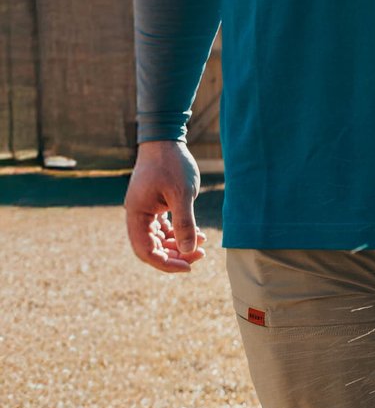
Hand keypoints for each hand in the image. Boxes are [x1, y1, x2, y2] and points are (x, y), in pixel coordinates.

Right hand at [124, 140, 207, 272]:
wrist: (166, 140)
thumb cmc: (172, 164)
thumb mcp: (182, 194)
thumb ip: (185, 223)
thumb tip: (189, 251)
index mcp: (137, 214)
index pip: (146, 250)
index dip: (165, 263)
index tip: (188, 266)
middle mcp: (138, 215)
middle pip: (153, 248)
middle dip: (176, 255)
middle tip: (200, 255)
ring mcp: (146, 211)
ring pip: (161, 239)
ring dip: (180, 245)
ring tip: (203, 243)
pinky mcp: (156, 206)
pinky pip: (166, 228)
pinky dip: (180, 233)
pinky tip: (199, 234)